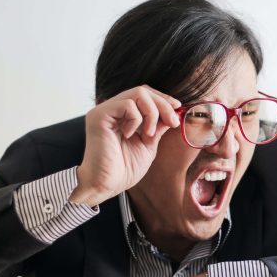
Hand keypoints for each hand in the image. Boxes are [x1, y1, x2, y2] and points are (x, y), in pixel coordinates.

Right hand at [68, 85, 181, 206]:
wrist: (107, 185)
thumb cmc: (124, 169)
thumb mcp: (148, 144)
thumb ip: (157, 126)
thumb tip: (173, 111)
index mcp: (121, 115)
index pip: (144, 94)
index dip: (162, 98)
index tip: (177, 108)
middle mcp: (111, 109)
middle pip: (143, 90)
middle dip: (162, 104)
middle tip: (172, 121)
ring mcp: (104, 111)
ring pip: (137, 93)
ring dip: (152, 113)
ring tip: (148, 135)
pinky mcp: (99, 116)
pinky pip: (127, 105)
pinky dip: (136, 119)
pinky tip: (130, 135)